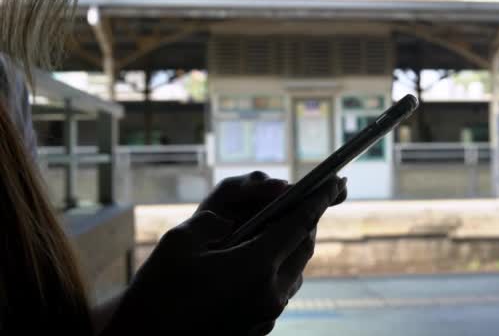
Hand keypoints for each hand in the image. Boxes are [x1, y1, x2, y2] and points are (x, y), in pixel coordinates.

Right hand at [102, 177, 346, 335]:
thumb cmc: (157, 293)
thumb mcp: (179, 242)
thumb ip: (214, 218)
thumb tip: (233, 220)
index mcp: (255, 267)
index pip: (299, 224)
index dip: (318, 200)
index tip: (336, 182)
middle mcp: (271, 293)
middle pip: (303, 248)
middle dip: (305, 222)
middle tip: (301, 203)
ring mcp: (268, 314)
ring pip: (296, 271)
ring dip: (292, 247)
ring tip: (278, 229)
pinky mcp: (261, 328)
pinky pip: (282, 290)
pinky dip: (279, 269)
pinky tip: (259, 261)